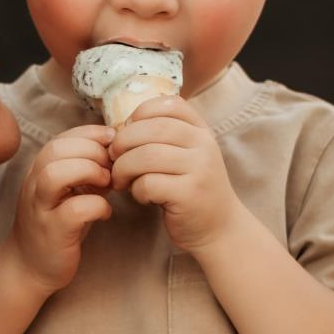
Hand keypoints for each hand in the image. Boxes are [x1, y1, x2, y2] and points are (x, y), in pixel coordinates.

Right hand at [7, 124, 115, 292]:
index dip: (90, 135)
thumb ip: (87, 170)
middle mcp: (34, 185)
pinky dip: (97, 206)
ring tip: (107, 184)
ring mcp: (41, 208)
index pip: (61, 138)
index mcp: (39, 170)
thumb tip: (117, 152)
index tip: (113, 144)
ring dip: (89, 172)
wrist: (30, 267)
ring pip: (56, 174)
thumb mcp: (69, 191)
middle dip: (92, 151)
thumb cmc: (57, 225)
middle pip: (56, 149)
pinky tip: (105, 212)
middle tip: (111, 167)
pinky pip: (74, 210)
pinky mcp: (52, 232)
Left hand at [109, 98, 241, 255]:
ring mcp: (199, 169)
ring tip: (121, 180)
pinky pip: (149, 183)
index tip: (127, 131)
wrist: (221, 229)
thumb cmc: (192, 189)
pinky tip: (142, 196)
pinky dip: (136, 190)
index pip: (169, 104)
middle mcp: (204, 145)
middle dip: (123, 142)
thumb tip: (120, 127)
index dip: (140, 113)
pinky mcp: (189, 194)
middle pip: (151, 128)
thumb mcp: (187, 155)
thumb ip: (164, 136)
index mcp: (201, 131)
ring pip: (146, 155)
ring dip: (123, 168)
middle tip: (113, 158)